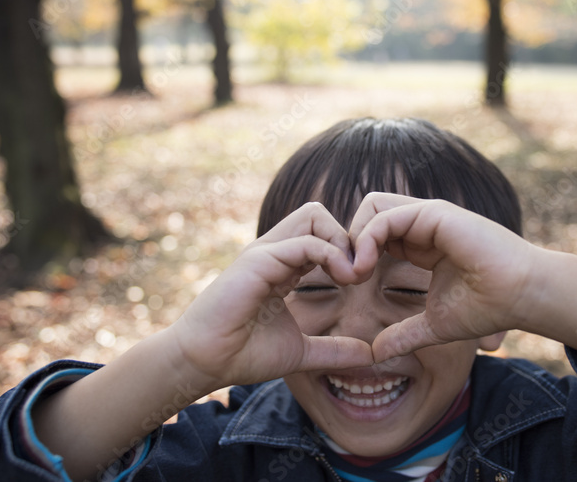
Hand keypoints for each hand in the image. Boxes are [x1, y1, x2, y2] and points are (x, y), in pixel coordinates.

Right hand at [172, 202, 374, 388]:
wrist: (205, 363)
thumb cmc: (244, 354)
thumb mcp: (302, 352)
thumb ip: (336, 350)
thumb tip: (371, 355)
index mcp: (282, 265)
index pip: (321, 234)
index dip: (346, 251)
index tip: (359, 282)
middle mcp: (274, 251)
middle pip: (317, 213)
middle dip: (347, 237)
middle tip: (358, 275)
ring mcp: (265, 252)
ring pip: (314, 215)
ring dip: (341, 242)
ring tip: (352, 277)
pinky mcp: (258, 260)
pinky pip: (304, 242)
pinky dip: (331, 256)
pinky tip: (341, 281)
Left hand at [348, 193, 535, 362]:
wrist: (523, 296)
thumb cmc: (489, 307)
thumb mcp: (435, 324)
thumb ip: (405, 334)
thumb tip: (376, 353)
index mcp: (421, 242)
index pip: (374, 234)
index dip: (356, 255)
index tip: (350, 286)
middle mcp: (422, 223)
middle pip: (367, 212)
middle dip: (349, 240)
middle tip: (346, 277)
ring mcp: (428, 215)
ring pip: (372, 207)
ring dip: (354, 239)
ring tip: (354, 274)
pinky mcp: (434, 213)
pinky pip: (385, 216)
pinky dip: (366, 240)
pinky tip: (365, 269)